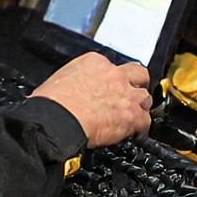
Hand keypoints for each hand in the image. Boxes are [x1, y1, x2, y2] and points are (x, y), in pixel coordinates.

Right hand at [33, 53, 151, 148]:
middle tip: (129, 95)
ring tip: (132, 116)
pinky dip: (141, 128)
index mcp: (94, 62)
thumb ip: (73, 82)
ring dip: (140, 106)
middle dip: (136, 84)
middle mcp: (114, 75)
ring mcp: (125, 94)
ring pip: (145, 97)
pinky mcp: (132, 116)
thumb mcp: (59, 80)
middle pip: (138, 74)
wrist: (56, 120)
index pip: (111, 66)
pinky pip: (146, 121)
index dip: (111, 79)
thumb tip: (71, 92)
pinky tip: (134, 134)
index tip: (107, 87)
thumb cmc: (51, 104)